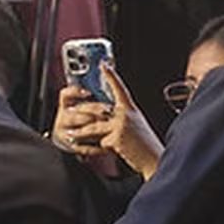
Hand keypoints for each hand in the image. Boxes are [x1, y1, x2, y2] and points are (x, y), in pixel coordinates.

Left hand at [51, 62, 163, 178]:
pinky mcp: (116, 137)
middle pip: (96, 108)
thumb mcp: (136, 125)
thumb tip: (102, 118)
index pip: (120, 88)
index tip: (104, 65)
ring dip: (80, 132)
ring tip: (70, 135)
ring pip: (93, 126)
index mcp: (131, 109)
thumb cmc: (145, 145)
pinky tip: (100, 151)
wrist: (154, 158)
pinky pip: (101, 142)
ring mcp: (121, 125)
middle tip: (69, 112)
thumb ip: (121, 119)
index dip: (111, 75)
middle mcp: (126, 114)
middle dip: (81, 111)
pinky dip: (99, 148)